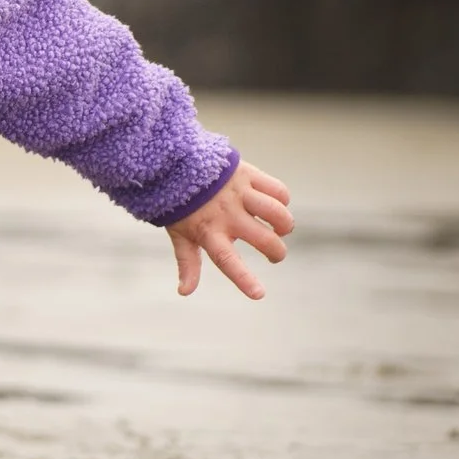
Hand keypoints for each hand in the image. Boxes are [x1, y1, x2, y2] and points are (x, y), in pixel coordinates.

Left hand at [166, 161, 292, 299]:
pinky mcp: (248, 174)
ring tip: (280, 229)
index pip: (228, 260)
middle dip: (277, 252)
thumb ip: (187, 263)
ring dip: (285, 225)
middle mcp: (226, 214)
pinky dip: (283, 201)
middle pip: (264, 239)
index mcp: (208, 232)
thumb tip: (184, 292)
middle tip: (274, 256)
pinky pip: (278, 190)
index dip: (244, 279)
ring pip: (277, 213)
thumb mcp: (179, 234)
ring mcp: (238, 193)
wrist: (174, 163)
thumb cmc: (178, 205)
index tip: (259, 295)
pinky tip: (276, 206)